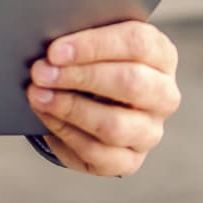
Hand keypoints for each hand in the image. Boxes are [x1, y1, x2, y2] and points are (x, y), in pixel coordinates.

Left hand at [27, 18, 180, 176]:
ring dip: (69, 108)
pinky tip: (45, 115)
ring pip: (114, 125)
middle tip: (41, 72)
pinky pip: (98, 153)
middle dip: (80, 76)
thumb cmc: (92, 62)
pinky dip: (65, 133)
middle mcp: (164, 95)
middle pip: (131, 83)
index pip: (138, 43)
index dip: (94, 46)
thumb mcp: (92, 44)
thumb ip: (80, 41)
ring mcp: (150, 131)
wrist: (94, 99)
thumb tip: (52, 50)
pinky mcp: (130, 161)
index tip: (55, 51)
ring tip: (38, 95)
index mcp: (161, 55)